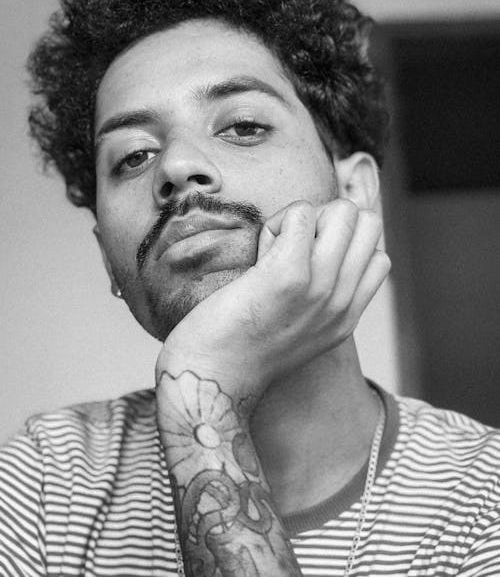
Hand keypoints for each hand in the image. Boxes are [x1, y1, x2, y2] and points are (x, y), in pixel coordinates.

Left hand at [156, 199, 390, 404]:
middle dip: (328, 221)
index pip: (379, 257)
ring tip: (274, 248)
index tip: (307, 264)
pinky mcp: (287, 274)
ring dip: (303, 218)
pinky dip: (278, 221)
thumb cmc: (240, 348)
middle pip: (368, 223)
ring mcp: (319, 288)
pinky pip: (301, 213)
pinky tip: (259, 251)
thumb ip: (320, 300)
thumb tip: (317, 251)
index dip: (342, 245)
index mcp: (346, 317)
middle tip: (291, 248)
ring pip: (343, 211)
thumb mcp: (300, 333)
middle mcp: (341, 302)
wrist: (212, 381)